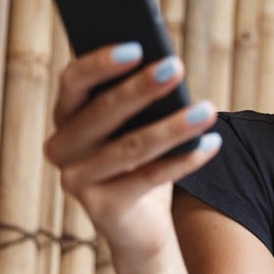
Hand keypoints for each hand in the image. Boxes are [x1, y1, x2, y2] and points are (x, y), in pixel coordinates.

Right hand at [44, 43, 218, 273]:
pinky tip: (211, 144)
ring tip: (208, 109)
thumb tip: (168, 65)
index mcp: (65, 117)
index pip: (73, 81)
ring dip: (174, 126)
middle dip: (142, 89)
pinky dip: (185, 160)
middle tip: (177, 67)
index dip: (101, 63)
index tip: (137, 46)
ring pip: (131, 147)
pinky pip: (150, 179)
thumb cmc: (138, 162)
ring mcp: (77, 181)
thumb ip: (138, 98)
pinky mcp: (103, 210)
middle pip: (103, 113)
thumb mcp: (135, 126)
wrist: (138, 227)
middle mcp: (62, 148)